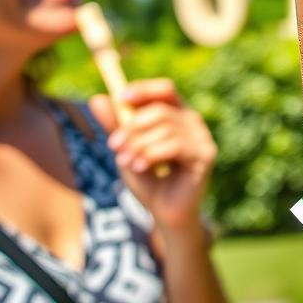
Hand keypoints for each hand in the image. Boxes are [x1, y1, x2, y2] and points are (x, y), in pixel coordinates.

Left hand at [89, 78, 216, 231]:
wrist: (164, 212)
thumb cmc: (148, 177)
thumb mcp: (127, 148)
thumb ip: (115, 125)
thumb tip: (97, 98)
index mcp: (177, 114)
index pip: (165, 90)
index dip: (144, 90)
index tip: (121, 98)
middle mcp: (194, 122)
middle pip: (161, 110)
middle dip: (132, 127)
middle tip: (112, 145)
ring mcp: (203, 138)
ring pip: (166, 128)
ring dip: (139, 145)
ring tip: (125, 162)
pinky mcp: (206, 155)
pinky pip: (175, 145)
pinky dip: (151, 155)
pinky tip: (139, 167)